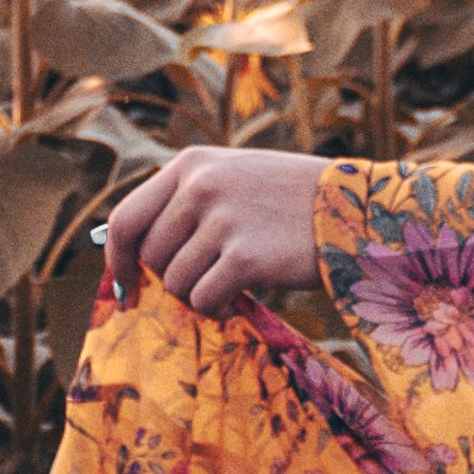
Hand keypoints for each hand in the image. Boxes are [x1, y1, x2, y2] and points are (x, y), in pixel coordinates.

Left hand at [106, 146, 333, 314]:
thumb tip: (136, 253)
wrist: (356, 210)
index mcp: (192, 164)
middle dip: (171, 280)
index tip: (124, 282)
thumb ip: (187, 204)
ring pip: (176, 282)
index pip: (126, 216)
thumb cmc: (293, 200)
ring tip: (230, 287)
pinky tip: (240, 301)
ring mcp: (222, 220)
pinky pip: (205, 299)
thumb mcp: (234, 178)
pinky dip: (218, 309)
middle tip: (205, 283)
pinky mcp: (244, 257)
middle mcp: (201, 186)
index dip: (117, 257)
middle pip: (151, 256)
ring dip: (198, 295)